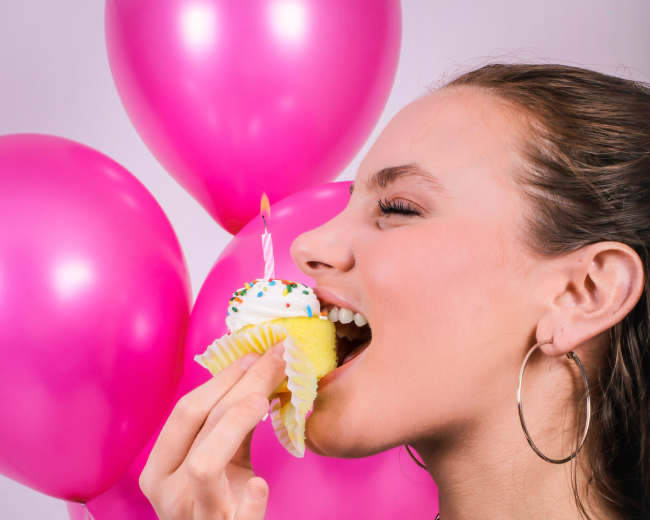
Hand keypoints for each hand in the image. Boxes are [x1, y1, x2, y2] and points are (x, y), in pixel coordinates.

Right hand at [139, 342, 286, 519]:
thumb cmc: (216, 505)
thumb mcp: (214, 464)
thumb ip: (227, 428)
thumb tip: (257, 373)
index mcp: (159, 470)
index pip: (186, 411)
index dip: (222, 378)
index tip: (253, 355)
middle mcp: (168, 492)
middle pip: (200, 423)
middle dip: (241, 384)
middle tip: (275, 360)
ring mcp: (196, 517)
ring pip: (205, 464)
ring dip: (235, 423)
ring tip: (265, 400)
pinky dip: (248, 503)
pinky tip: (260, 484)